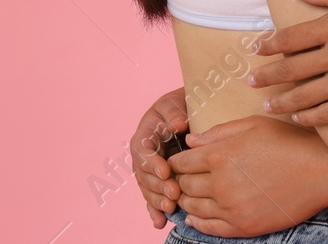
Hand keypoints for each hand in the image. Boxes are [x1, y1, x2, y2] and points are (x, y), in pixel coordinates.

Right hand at [128, 87, 187, 227]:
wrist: (185, 113)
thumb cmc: (179, 107)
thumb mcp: (174, 103)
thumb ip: (173, 112)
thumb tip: (178, 124)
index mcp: (143, 136)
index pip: (143, 152)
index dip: (152, 163)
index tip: (165, 172)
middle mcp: (143, 156)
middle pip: (145, 175)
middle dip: (158, 187)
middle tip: (174, 195)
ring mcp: (149, 171)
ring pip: (148, 189)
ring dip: (157, 201)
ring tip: (171, 209)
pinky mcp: (157, 182)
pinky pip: (152, 198)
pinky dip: (154, 211)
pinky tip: (159, 223)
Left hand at [170, 115, 327, 235]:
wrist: (323, 171)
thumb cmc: (290, 142)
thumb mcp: (255, 125)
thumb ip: (219, 132)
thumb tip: (190, 141)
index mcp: (221, 155)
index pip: (181, 162)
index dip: (176, 161)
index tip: (178, 161)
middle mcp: (221, 184)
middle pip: (184, 185)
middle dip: (179, 180)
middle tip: (182, 178)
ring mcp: (231, 208)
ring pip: (192, 207)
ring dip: (186, 200)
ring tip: (188, 194)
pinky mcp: (243, 226)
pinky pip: (208, 228)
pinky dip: (196, 222)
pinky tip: (195, 216)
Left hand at [247, 0, 327, 124]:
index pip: (290, 37)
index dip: (268, 45)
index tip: (254, 50)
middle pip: (291, 68)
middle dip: (267, 75)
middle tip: (250, 81)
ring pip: (305, 95)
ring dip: (282, 101)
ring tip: (268, 105)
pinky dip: (310, 117)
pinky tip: (301, 117)